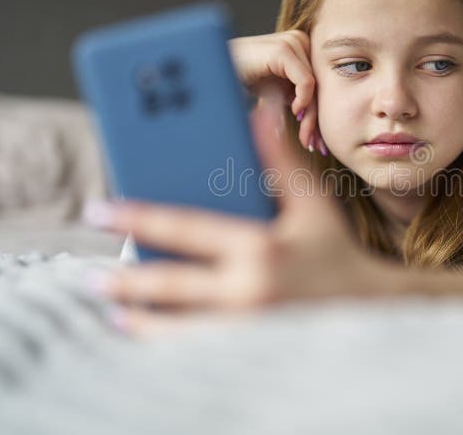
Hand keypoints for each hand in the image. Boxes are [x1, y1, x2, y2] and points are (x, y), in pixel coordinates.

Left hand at [85, 93, 390, 332]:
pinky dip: (163, 342)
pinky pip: (194, 351)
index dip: (136, 215)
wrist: (372, 310)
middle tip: (91, 276)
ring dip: (137, 318)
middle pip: (169, 284)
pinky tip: (144, 334)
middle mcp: (248, 290)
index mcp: (259, 247)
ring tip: (111, 308)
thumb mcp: (313, 205)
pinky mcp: (249, 352)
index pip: (184, 227)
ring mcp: (246, 327)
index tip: (99, 208)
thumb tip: (261, 110)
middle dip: (123, 280)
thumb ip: (281, 159)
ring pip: (174, 327)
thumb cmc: (337, 254)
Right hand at [228, 30, 323, 152]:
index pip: (322, 84)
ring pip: (316, 86)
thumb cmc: (242, 78)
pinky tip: (295, 113)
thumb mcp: (276, 93)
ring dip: (310, 116)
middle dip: (317, 118)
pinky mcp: (283, 50)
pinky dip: (303, 101)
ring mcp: (293, 42)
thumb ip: (298, 103)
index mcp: (303, 48)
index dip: (320, 113)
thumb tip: (316, 133)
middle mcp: (301, 41)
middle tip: (315, 145)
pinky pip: (305, 81)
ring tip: (305, 138)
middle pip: (322, 85)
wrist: (214, 69)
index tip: (318, 140)